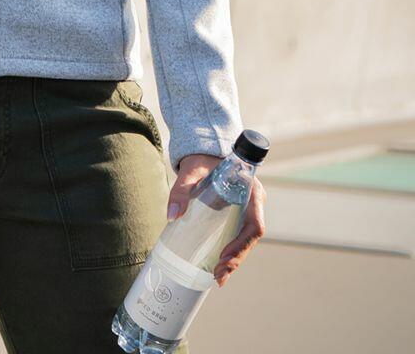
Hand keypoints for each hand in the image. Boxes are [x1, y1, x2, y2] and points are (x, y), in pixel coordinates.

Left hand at [168, 153, 265, 287]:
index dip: (242, 244)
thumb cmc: (200, 159)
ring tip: (218, 276)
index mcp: (250, 190)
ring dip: (234, 259)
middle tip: (218, 276)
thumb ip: (181, 190)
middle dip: (236, 258)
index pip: (255, 224)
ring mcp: (247, 209)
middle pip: (250, 237)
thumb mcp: (190, 171)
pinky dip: (231, 251)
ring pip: (246, 239)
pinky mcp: (238, 214)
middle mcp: (253, 202)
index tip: (224, 257)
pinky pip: (239, 235)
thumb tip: (172, 215)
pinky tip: (218, 265)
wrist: (204, 151)